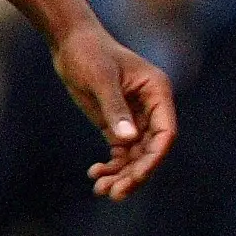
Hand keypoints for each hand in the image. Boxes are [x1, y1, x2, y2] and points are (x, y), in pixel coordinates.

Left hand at [53, 23, 175, 198]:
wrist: (70, 42)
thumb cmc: (88, 53)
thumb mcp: (101, 79)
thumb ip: (115, 109)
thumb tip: (129, 141)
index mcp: (157, 93)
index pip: (165, 133)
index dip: (154, 157)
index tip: (136, 176)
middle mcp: (151, 109)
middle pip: (151, 150)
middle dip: (136, 174)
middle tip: (115, 193)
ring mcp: (135, 118)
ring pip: (136, 156)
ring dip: (122, 175)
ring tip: (101, 190)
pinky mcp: (117, 124)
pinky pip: (121, 153)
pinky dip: (111, 166)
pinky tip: (95, 173)